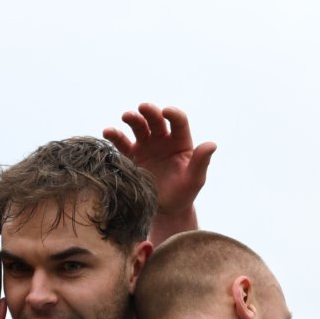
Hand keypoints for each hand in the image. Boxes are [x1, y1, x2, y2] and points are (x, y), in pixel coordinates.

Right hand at [103, 103, 215, 221]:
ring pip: (139, 127)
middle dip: (150, 112)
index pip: (178, 122)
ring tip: (126, 116)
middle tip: (142, 108)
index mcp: (180, 141)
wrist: (165, 210)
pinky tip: (107, 132)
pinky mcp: (132, 156)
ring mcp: (146, 146)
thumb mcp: (195, 179)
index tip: (166, 112)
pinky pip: (122, 144)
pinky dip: (114, 136)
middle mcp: (163, 140)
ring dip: (133, 119)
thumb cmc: (184, 194)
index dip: (173, 114)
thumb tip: (212, 144)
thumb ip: (201, 162)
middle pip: (156, 120)